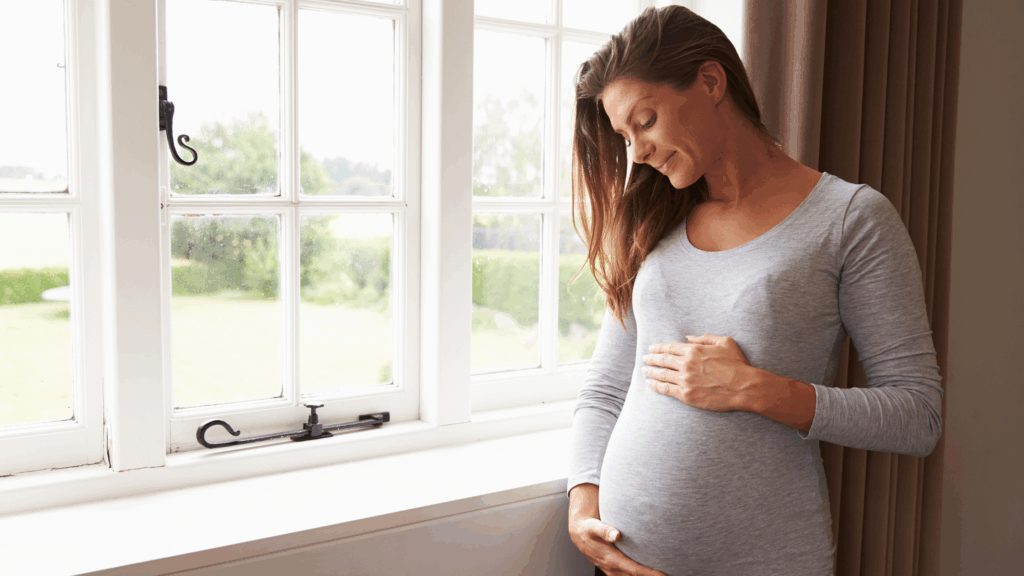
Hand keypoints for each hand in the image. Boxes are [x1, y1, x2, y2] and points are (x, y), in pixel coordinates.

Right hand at [568, 484, 668, 575]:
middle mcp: (613, 568)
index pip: (634, 570)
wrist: (580, 535)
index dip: (649, 574)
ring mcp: (614, 571)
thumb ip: (605, 530)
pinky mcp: (615, 570)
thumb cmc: (588, 529)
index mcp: (610, 559)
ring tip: (661, 575)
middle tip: (667, 575)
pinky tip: (649, 573)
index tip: (662, 574)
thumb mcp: (593, 527)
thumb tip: (616, 534)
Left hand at [642, 334, 756, 411]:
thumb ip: (705, 338)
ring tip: (644, 370)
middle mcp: (686, 364)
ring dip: (650, 371)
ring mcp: (685, 380)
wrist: (744, 387)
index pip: (670, 347)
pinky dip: (655, 386)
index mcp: (694, 350)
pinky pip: (666, 389)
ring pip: (662, 374)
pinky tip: (650, 383)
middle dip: (651, 358)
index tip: (651, 348)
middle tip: (644, 358)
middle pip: (662, 360)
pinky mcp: (687, 395)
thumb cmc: (737, 364)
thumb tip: (687, 337)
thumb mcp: (725, 342)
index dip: (658, 348)